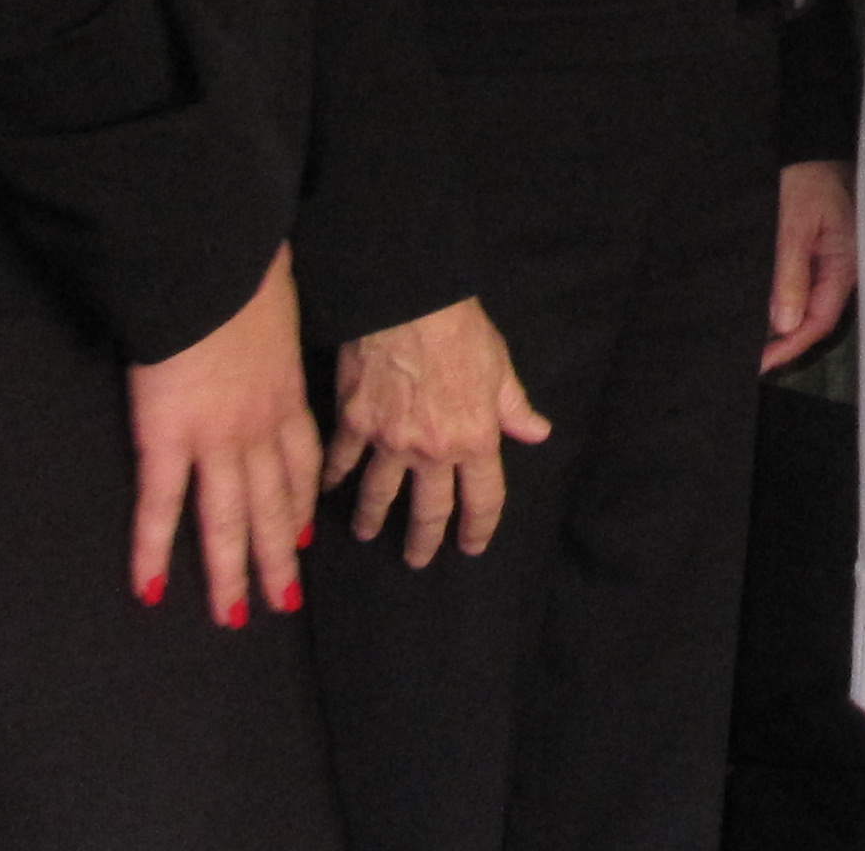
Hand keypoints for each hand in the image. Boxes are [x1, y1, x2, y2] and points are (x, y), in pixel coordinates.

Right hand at [126, 245, 319, 626]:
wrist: (214, 262)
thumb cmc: (245, 269)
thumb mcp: (279, 304)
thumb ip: (271, 331)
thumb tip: (264, 320)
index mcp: (287, 394)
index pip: (302, 463)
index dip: (304, 504)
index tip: (307, 536)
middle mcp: (259, 426)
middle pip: (273, 504)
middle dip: (278, 556)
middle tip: (284, 604)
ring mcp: (214, 437)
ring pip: (226, 519)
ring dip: (230, 572)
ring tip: (235, 617)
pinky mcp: (165, 437)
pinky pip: (160, 507)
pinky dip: (150, 551)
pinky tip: (148, 590)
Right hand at [325, 296, 551, 566]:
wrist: (408, 303)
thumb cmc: (461, 331)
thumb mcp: (501, 368)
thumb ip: (515, 408)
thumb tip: (537, 434)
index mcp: (474, 440)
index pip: (482, 499)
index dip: (478, 527)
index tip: (471, 546)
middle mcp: (431, 452)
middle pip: (428, 510)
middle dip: (423, 540)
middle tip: (416, 560)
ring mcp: (388, 442)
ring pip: (379, 495)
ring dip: (372, 518)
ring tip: (366, 534)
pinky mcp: (353, 424)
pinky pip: (342, 460)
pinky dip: (334, 476)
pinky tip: (327, 489)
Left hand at [762, 160, 859, 373]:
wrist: (813, 146)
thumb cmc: (806, 179)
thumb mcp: (792, 225)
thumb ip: (789, 275)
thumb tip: (785, 325)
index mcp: (845, 265)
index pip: (819, 321)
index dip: (789, 346)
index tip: (759, 362)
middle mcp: (846, 269)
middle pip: (818, 319)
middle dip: (787, 342)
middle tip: (753, 359)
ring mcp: (837, 262)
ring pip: (813, 306)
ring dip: (787, 325)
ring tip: (756, 342)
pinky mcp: (827, 254)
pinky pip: (811, 288)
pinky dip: (790, 303)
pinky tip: (771, 311)